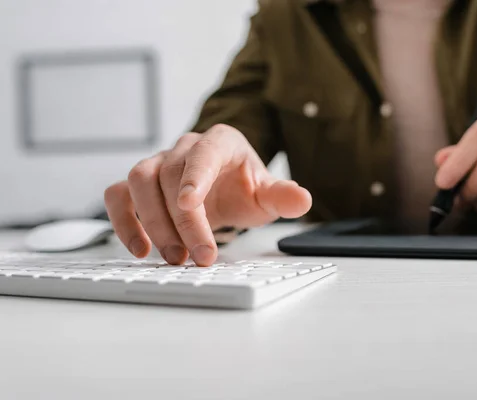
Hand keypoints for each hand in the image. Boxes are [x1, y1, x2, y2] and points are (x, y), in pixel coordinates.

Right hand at [104, 124, 311, 265]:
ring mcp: (159, 162)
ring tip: (173, 257)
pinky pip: (119, 195)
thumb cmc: (245, 187)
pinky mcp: (141, 184)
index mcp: (220, 142)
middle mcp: (185, 147)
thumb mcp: (267, 193)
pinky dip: (124, 220)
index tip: (189, 205)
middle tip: (198, 257)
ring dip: (151, 221)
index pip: (204, 152)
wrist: (225, 186)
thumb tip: (302, 199)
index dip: (194, 177)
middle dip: (182, 221)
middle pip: (170, 174)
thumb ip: (282, 196)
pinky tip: (141, 249)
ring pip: (139, 180)